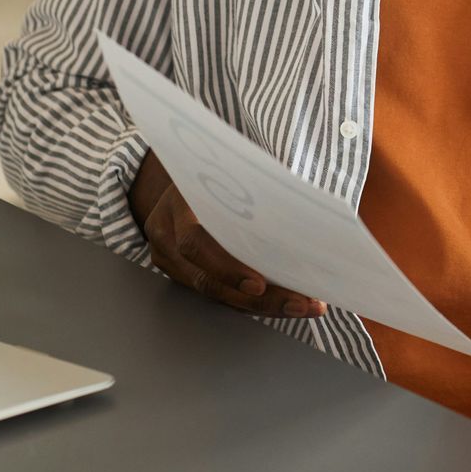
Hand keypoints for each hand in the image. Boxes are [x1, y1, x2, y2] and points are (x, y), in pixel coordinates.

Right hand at [127, 151, 327, 319]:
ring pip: (215, 293)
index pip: (195, 243)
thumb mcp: (229, 166)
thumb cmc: (216, 166)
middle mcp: (166, 235)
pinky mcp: (181, 272)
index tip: (260, 284)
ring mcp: (168, 258)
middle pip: (209, 280)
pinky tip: (283, 301)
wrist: (182, 168)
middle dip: (259, 299)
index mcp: (177, 204)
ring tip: (303, 305)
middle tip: (301, 304)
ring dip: (262, 305)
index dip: (226, 268)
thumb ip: (254, 186)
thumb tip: (304, 205)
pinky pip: (217, 293)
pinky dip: (250, 300)